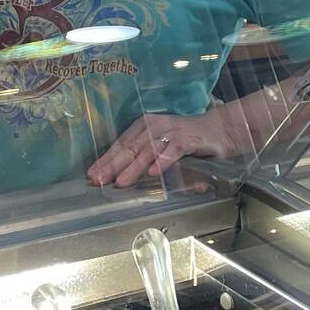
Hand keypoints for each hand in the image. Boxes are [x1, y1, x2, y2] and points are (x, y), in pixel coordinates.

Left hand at [87, 106, 248, 188]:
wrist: (219, 130)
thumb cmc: (185, 140)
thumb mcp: (159, 145)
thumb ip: (141, 156)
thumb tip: (116, 175)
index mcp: (143, 126)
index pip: (120, 145)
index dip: (105, 160)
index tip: (91, 175)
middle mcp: (154, 126)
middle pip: (129, 148)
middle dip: (112, 166)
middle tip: (98, 181)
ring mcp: (171, 132)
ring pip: (147, 151)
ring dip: (133, 168)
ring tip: (120, 182)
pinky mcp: (188, 140)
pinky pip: (173, 151)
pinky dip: (162, 161)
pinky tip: (153, 173)